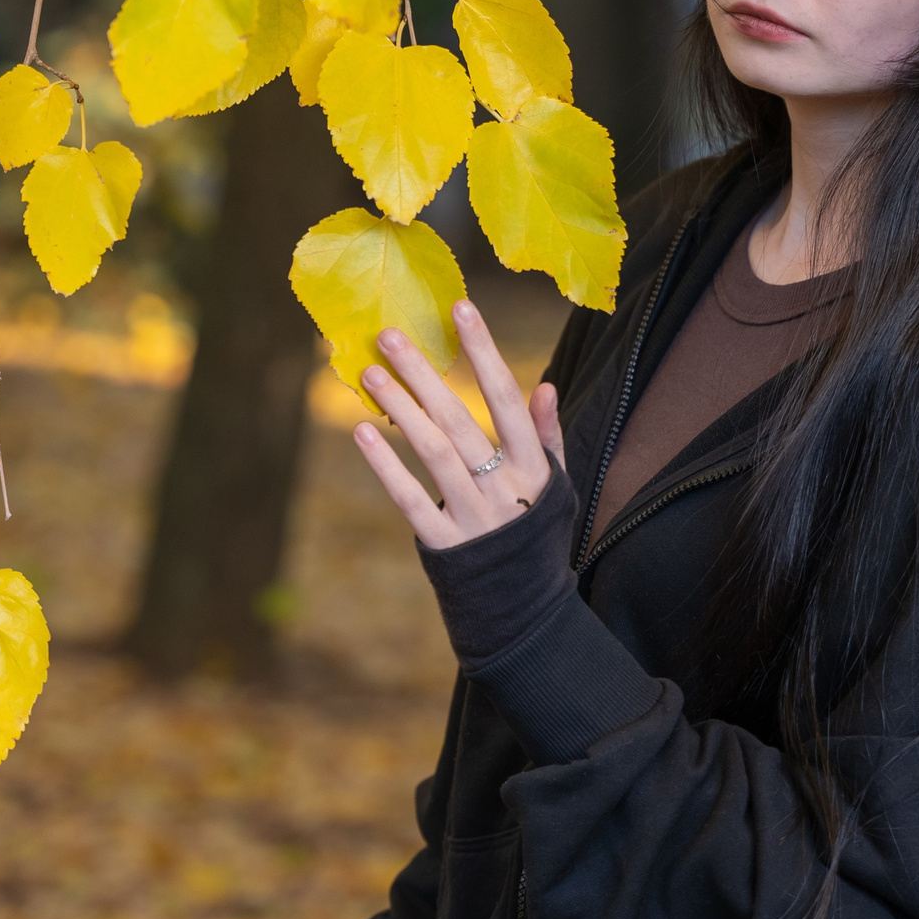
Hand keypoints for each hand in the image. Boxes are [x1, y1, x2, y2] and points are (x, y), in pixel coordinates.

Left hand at [353, 299, 567, 550]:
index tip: (460, 308)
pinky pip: (411, 500)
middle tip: (389, 335)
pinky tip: (363, 432)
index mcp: (533, 467)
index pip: (505, 398)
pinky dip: (386, 466)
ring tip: (371, 373)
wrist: (526, 611)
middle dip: (424, 373)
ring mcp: (473, 518)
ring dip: (401, 408)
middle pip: (459, 419)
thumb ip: (547, 436)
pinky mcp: (444, 545)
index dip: (484, 351)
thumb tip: (544, 385)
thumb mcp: (556, 486)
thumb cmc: (536, 534)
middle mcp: (504, 488)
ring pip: (434, 452)